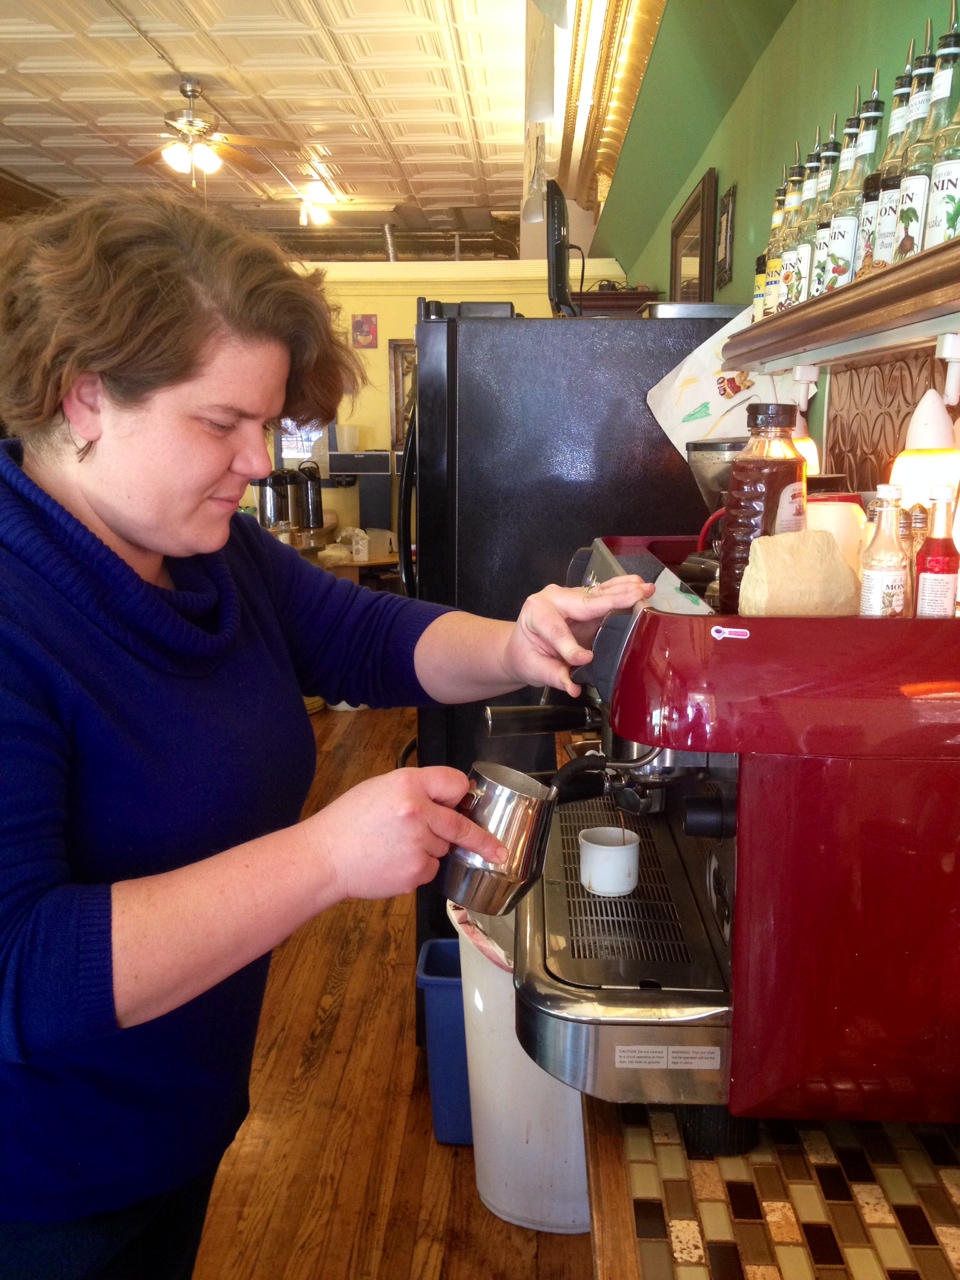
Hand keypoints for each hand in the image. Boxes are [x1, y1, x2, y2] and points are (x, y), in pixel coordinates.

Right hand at [306, 766, 506, 901]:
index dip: (459, 794)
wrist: (324, 858)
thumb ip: (417, 790)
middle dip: (482, 840)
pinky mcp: (415, 872)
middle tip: (498, 850)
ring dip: (430, 849)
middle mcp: (418, 811)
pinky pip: (430, 870)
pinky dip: (418, 868)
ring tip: (395, 846)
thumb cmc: (348, 822)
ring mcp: (418, 844)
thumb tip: (451, 800)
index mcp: (408, 784)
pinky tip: (393, 862)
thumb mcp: (380, 788)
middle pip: (462, 825)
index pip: (456, 783)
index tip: (470, 803)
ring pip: (443, 849)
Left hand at [502, 574, 651, 696]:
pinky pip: (604, 593)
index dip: (571, 645)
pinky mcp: (585, 601)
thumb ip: (554, 676)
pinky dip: (622, 589)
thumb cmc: (527, 655)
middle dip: (613, 601)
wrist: (523, 646)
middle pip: (585, 602)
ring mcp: (571, 596)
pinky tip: (638, 584)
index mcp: (536, 612)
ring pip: (599, 593)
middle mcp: (555, 598)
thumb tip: (573, 687)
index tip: (585, 659)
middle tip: (637, 597)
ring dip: (624, 591)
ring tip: (644, 588)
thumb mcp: (533, 668)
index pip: (556, 630)